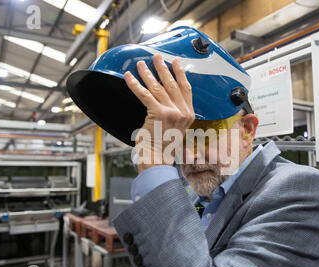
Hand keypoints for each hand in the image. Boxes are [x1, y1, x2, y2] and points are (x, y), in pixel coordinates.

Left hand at [124, 54, 194, 172]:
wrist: (158, 157)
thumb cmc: (164, 144)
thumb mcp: (178, 128)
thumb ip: (177, 113)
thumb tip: (168, 97)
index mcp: (189, 114)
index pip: (186, 88)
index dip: (180, 73)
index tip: (175, 62)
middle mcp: (182, 111)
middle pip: (172, 84)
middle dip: (162, 68)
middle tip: (157, 57)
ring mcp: (171, 112)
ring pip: (157, 87)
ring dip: (147, 73)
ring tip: (140, 65)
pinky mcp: (158, 113)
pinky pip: (144, 94)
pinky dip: (135, 84)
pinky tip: (128, 77)